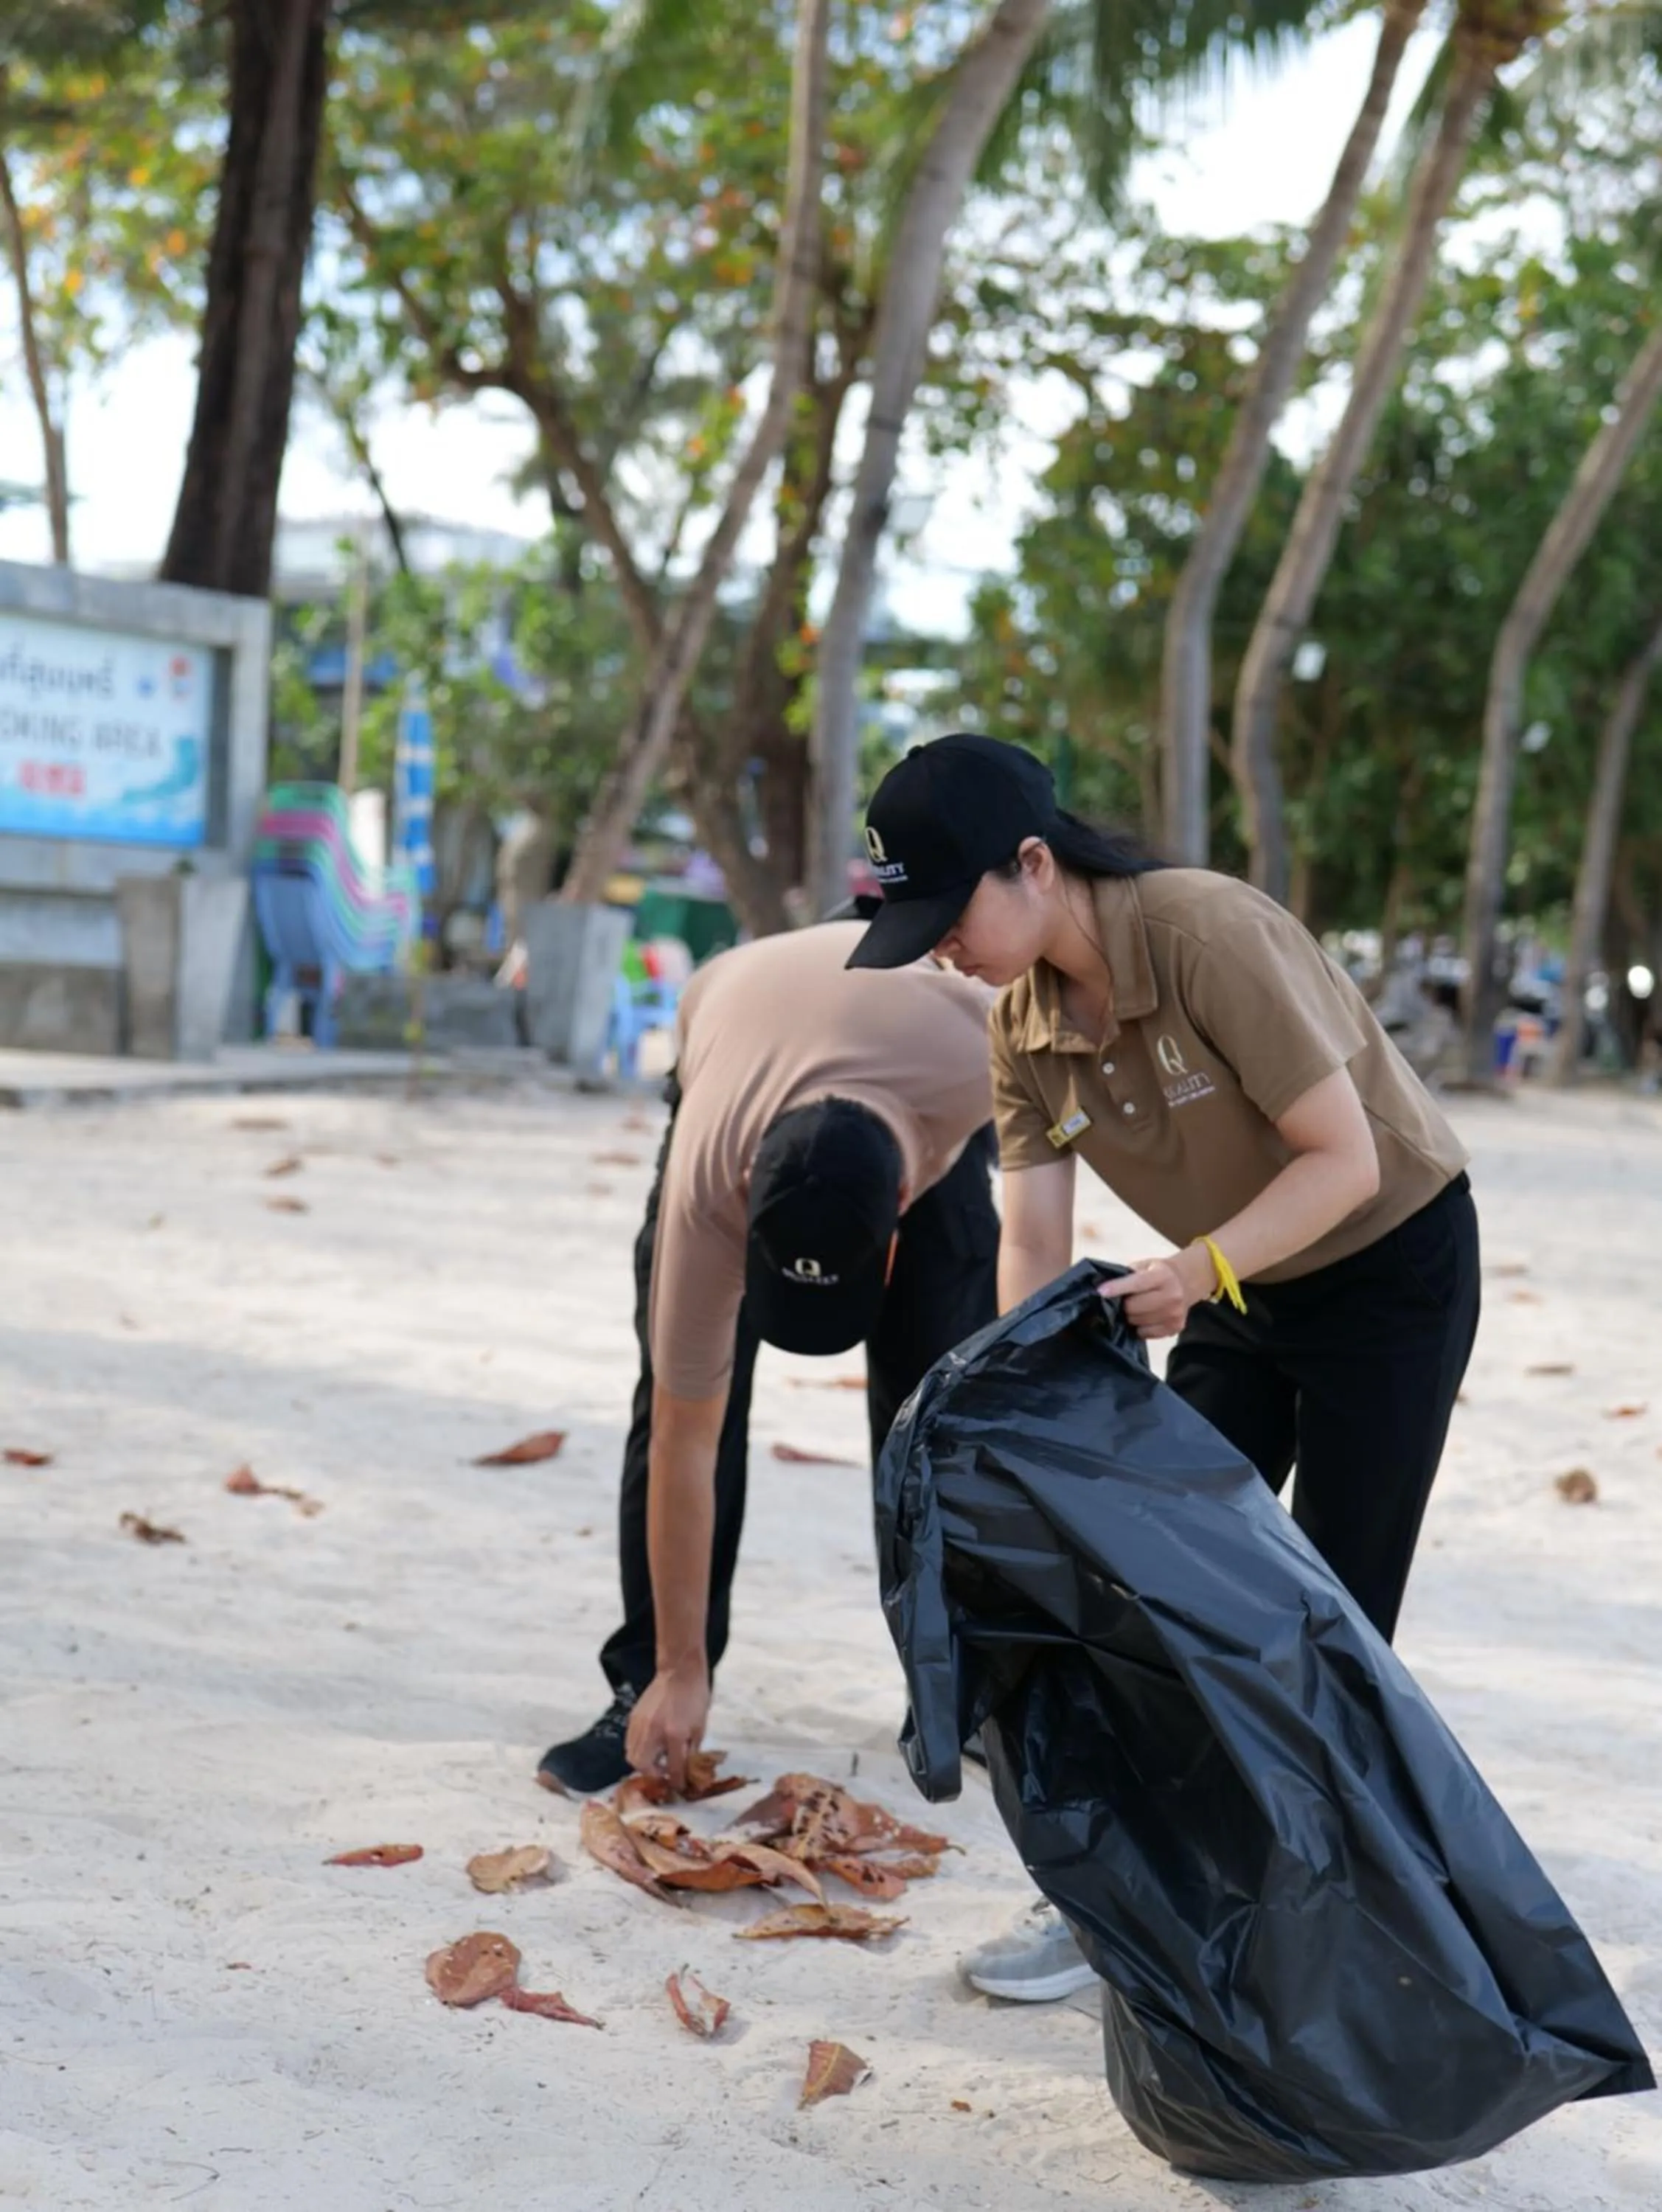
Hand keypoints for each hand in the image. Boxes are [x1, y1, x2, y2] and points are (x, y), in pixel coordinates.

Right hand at [625, 1661, 710, 1793]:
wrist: (680, 1671)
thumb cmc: (695, 1697)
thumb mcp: (700, 1726)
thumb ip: (691, 1750)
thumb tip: (686, 1769)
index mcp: (675, 1734)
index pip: (673, 1768)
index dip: (677, 1781)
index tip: (679, 1787)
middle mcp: (653, 1732)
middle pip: (642, 1765)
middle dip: (652, 1774)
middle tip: (664, 1771)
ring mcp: (640, 1724)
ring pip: (631, 1755)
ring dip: (643, 1763)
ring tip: (656, 1759)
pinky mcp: (633, 1717)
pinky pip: (630, 1742)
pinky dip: (638, 1749)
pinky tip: (649, 1745)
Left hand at [1097, 1246, 1213, 1339]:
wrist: (1185, 1282)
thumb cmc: (1157, 1272)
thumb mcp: (1144, 1266)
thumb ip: (1127, 1275)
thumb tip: (1103, 1288)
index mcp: (1162, 1276)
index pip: (1136, 1284)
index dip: (1117, 1288)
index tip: (1101, 1292)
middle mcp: (1172, 1296)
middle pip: (1134, 1307)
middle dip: (1123, 1305)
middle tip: (1122, 1301)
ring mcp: (1175, 1314)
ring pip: (1137, 1322)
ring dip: (1130, 1317)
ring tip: (1134, 1308)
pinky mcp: (1175, 1328)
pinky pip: (1145, 1333)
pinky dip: (1139, 1327)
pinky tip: (1143, 1317)